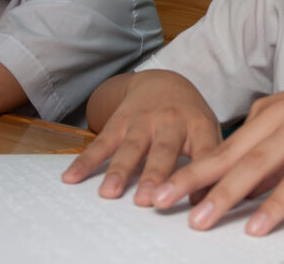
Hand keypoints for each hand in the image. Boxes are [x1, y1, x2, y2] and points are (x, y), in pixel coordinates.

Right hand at [61, 70, 221, 205]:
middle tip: (149, 201)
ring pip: (130, 146)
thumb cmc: (191, 117)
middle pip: (164, 150)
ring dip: (119, 170)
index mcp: (200, 126)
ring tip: (110, 193)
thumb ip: (213, 164)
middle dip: (156, 175)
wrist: (162, 80)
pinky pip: (101, 142)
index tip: (196, 201)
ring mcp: (143, 120)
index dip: (201, 176)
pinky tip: (71, 178)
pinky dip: (85, 161)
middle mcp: (171, 121)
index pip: (205, 152)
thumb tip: (213, 203)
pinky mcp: (119, 121)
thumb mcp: (209, 132)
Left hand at [149, 68, 283, 235]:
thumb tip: (244, 189)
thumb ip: (270, 154)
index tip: (164, 188)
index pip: (223, 146)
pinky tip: (257, 226)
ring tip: (198, 221)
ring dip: (223, 195)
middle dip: (190, 179)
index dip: (192, 169)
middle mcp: (277, 119)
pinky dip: (274, 204)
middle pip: (227, 154)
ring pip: (254, 167)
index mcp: (267, 112)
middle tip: (158, 201)